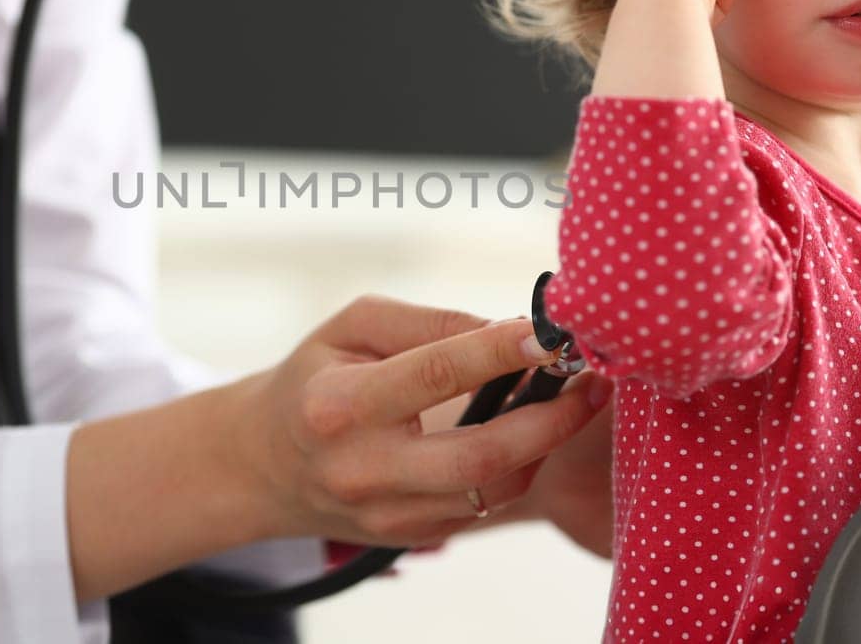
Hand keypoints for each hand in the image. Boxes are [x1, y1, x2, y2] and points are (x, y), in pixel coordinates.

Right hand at [235, 296, 605, 548]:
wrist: (266, 463)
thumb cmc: (318, 377)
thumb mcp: (353, 326)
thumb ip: (429, 322)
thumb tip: (508, 329)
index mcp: (339, 404)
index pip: (435, 374)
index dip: (501, 353)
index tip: (553, 333)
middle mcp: (362, 469)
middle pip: (479, 457)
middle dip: (550, 420)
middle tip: (593, 382)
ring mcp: (387, 515)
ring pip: (492, 491)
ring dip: (545, 444)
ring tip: (574, 399)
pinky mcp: (412, 538)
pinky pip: (485, 506)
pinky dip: (518, 466)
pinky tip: (532, 429)